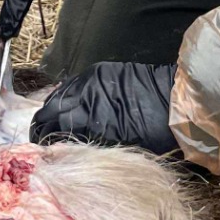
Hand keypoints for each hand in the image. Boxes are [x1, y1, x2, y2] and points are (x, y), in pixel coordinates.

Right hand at [30, 61, 177, 154]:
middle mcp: (86, 92)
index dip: (44, 139)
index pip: (52, 126)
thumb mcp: (117, 147)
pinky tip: (70, 106)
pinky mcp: (103, 70)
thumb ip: (86, 144)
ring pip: (62, 93)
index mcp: (89, 114)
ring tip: (52, 123)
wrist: (178, 104)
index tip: (41, 150)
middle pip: (52, 107)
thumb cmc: (154, 134)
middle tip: (41, 138)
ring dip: (54, 108)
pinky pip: (76, 83)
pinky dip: (68, 96)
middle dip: (44, 124)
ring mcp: (94, 77)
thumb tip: (64, 147)